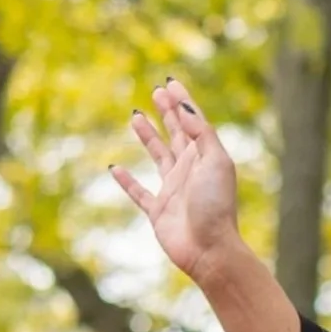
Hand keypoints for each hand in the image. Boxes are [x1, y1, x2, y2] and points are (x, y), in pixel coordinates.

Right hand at [111, 77, 245, 289]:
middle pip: (176, 135)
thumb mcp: (214, 161)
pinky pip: (138, 193)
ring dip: (147, 136)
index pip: (192, 123)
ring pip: (157, 156)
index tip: (170, 82)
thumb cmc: (216, 206)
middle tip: (156, 91)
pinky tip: (115, 168)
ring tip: (136, 115)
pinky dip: (126, 181)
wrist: (210, 250)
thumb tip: (184, 106)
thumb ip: (201, 133)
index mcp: (205, 158)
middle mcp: (189, 171)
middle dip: (167, 112)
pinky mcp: (158, 211)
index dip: (182, 102)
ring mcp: (173, 191)